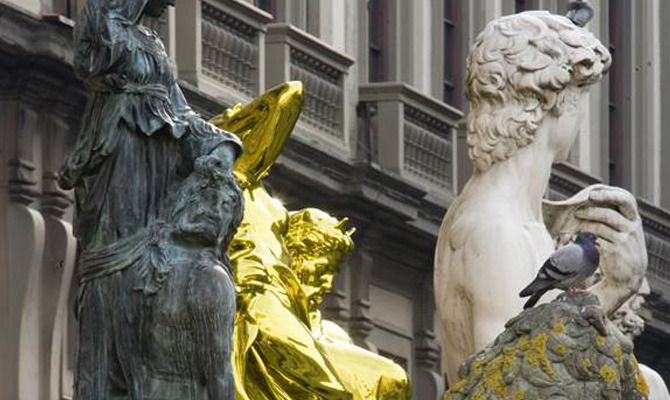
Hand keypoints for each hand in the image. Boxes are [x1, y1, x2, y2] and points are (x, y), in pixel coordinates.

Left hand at [573, 186, 646, 311]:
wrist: (627, 276)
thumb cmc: (621, 249)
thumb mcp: (624, 232)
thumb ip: (613, 217)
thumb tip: (589, 201)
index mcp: (634, 219)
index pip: (627, 199)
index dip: (611, 192)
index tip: (594, 191)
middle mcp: (632, 226)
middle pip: (622, 203)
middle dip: (605, 196)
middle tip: (587, 196)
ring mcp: (624, 237)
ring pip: (604, 219)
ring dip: (587, 214)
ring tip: (576, 214)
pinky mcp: (615, 248)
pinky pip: (597, 233)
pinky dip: (586, 229)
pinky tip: (578, 229)